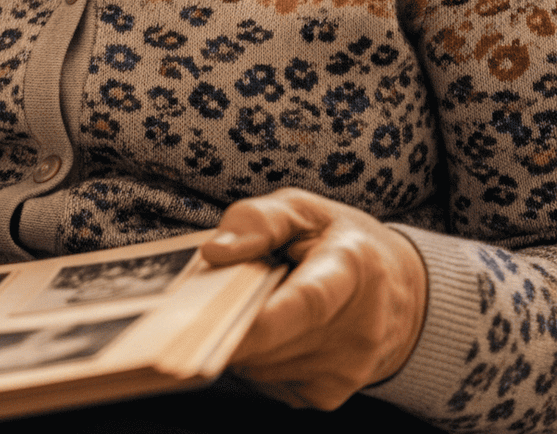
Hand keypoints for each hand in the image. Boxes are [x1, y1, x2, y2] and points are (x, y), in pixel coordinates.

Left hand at [202, 188, 427, 408]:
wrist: (394, 292)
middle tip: (212, 295)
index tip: (216, 319)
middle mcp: (358, 328)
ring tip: (252, 303)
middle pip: (273, 340)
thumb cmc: (337, 241)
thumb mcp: (300, 209)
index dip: (261, 318)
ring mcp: (345, 369)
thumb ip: (257, 221)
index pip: (307, 302)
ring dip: (240, 338)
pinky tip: (266, 329)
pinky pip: (265, 380)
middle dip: (228, 322)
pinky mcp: (328, 395)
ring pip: (260, 364)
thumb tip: (216, 252)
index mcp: (352, 268)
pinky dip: (252, 357)